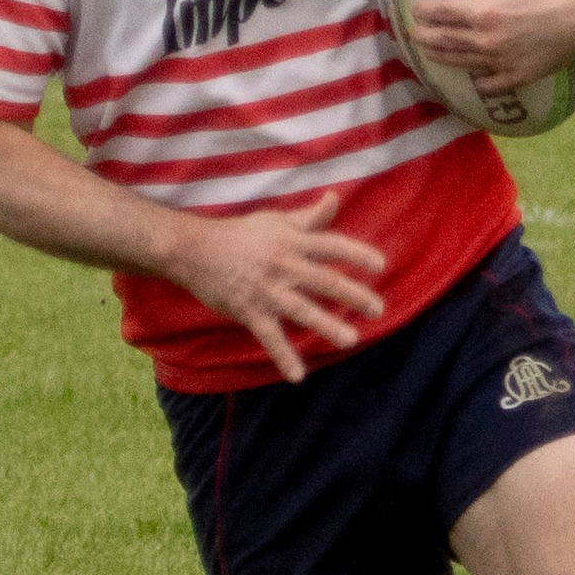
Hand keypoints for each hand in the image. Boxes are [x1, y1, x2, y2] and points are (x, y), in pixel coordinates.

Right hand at [167, 192, 385, 383]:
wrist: (194, 250)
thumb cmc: (241, 234)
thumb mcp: (276, 220)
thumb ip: (309, 217)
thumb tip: (336, 198)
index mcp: (292, 242)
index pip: (331, 245)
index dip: (356, 254)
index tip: (380, 265)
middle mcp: (283, 265)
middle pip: (324, 280)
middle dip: (353, 295)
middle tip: (378, 309)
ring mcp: (266, 290)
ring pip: (302, 310)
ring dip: (327, 326)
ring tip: (351, 340)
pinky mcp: (250, 312)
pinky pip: (270, 337)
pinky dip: (283, 357)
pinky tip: (298, 376)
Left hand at [408, 0, 574, 95]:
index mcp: (484, 13)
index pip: (440, 14)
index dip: (422, 11)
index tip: (416, 9)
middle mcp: (488, 42)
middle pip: (443, 42)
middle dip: (424, 37)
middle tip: (415, 33)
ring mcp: (502, 63)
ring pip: (460, 64)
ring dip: (440, 57)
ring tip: (430, 52)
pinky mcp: (517, 77)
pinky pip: (487, 85)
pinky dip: (475, 80)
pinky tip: (470, 73)